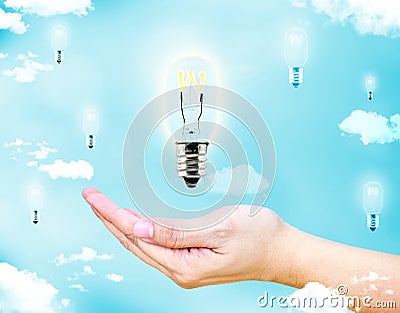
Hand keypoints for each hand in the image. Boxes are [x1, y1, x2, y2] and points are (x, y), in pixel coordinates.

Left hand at [82, 188, 290, 287]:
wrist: (282, 252)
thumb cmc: (259, 238)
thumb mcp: (219, 228)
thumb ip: (177, 231)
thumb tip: (139, 227)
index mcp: (184, 266)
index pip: (137, 236)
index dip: (112, 214)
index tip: (94, 198)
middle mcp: (180, 270)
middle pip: (134, 242)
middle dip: (110, 219)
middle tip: (91, 198)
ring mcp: (185, 267)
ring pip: (143, 244)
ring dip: (122, 224)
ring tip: (104, 207)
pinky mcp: (191, 260)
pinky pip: (158, 245)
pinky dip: (141, 230)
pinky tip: (133, 221)